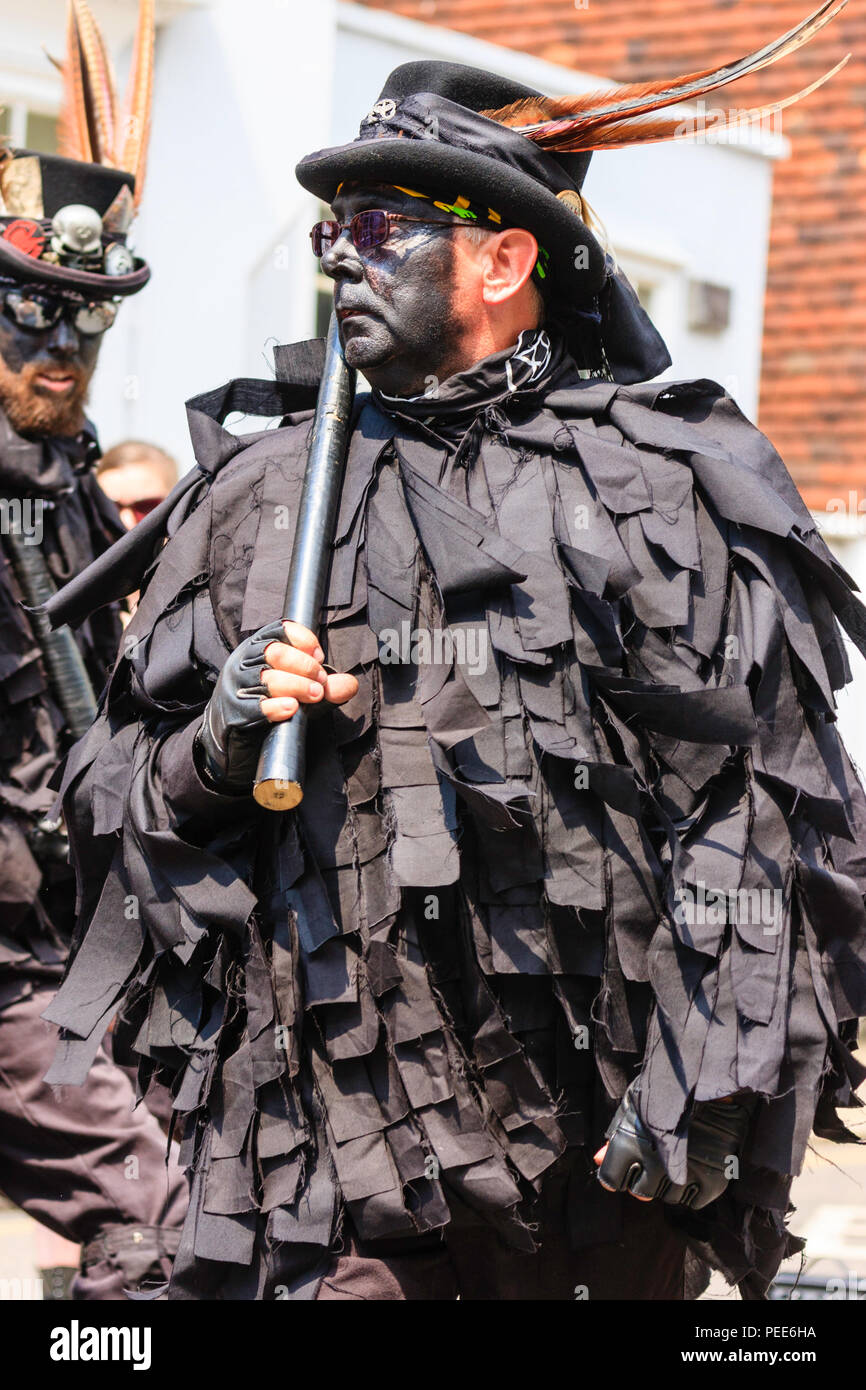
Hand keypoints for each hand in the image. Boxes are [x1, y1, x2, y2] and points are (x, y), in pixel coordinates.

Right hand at [193, 619, 357, 793]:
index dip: (303, 640)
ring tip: (314, 696)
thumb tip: (351, 685)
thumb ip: (324, 687)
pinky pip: (253, 707)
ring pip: (266, 678)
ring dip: (296, 686)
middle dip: (304, 666)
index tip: (319, 657)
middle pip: (275, 653)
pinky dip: (274, 707)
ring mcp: (237, 687)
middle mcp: (245, 663)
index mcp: (258, 649)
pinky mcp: (234, 712)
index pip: (279, 630)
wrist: (231, 739)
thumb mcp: (299, 693)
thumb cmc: (267, 707)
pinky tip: (290, 708)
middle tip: (320, 683)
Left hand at [593, 1085, 751, 1209]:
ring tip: (679, 1158)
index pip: (612, 1180)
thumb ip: (616, 1135)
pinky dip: (695, 1188)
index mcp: (630, 1145)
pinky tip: (696, 1166)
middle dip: (645, 1180)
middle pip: (641, 1193)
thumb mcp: (634, 1106)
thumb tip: (599, 1159)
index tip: (628, 1166)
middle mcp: (655, 1166)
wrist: (710, 1083)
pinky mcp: (712, 1180)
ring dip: (670, 1184)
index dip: (618, 1173)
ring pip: (669, 1197)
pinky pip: (695, 1200)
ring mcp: (685, 1175)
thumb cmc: (666, 1090)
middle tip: (657, 1160)